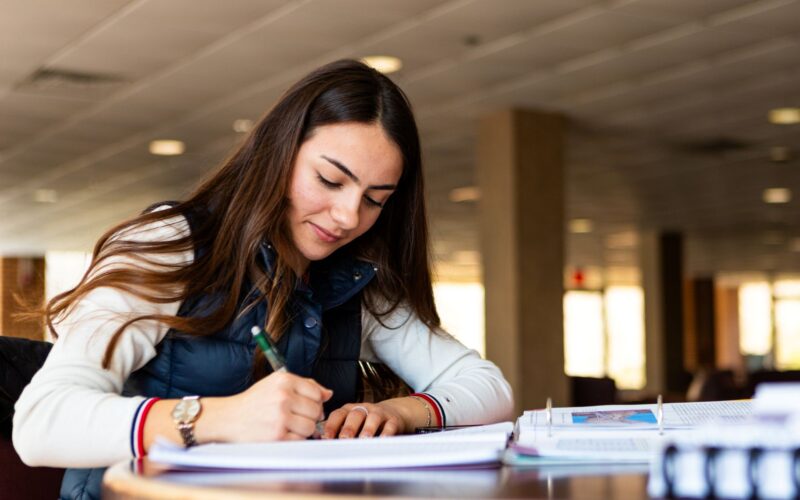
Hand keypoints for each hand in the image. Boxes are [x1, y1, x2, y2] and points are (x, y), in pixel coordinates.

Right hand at [214, 371, 331, 441]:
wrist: (229, 418)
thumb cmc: (254, 401)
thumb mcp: (276, 384)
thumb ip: (305, 385)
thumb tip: (328, 393)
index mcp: (284, 380)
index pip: (317, 393)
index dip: (315, 402)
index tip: (304, 406)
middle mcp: (283, 396)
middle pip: (316, 411)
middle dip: (309, 416)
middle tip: (295, 417)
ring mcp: (280, 417)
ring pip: (311, 427)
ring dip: (303, 429)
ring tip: (288, 425)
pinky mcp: (277, 436)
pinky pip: (300, 439)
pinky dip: (294, 439)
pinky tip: (283, 433)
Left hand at [322, 401, 406, 438]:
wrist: (392, 414)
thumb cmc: (365, 422)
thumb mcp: (351, 423)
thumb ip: (337, 431)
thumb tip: (320, 442)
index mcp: (349, 410)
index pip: (338, 414)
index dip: (331, 425)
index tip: (326, 437)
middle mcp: (364, 409)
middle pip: (355, 415)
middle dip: (349, 427)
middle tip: (344, 438)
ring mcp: (379, 413)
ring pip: (373, 418)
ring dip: (368, 428)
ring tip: (364, 439)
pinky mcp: (393, 420)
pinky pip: (390, 425)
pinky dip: (386, 433)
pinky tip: (382, 440)